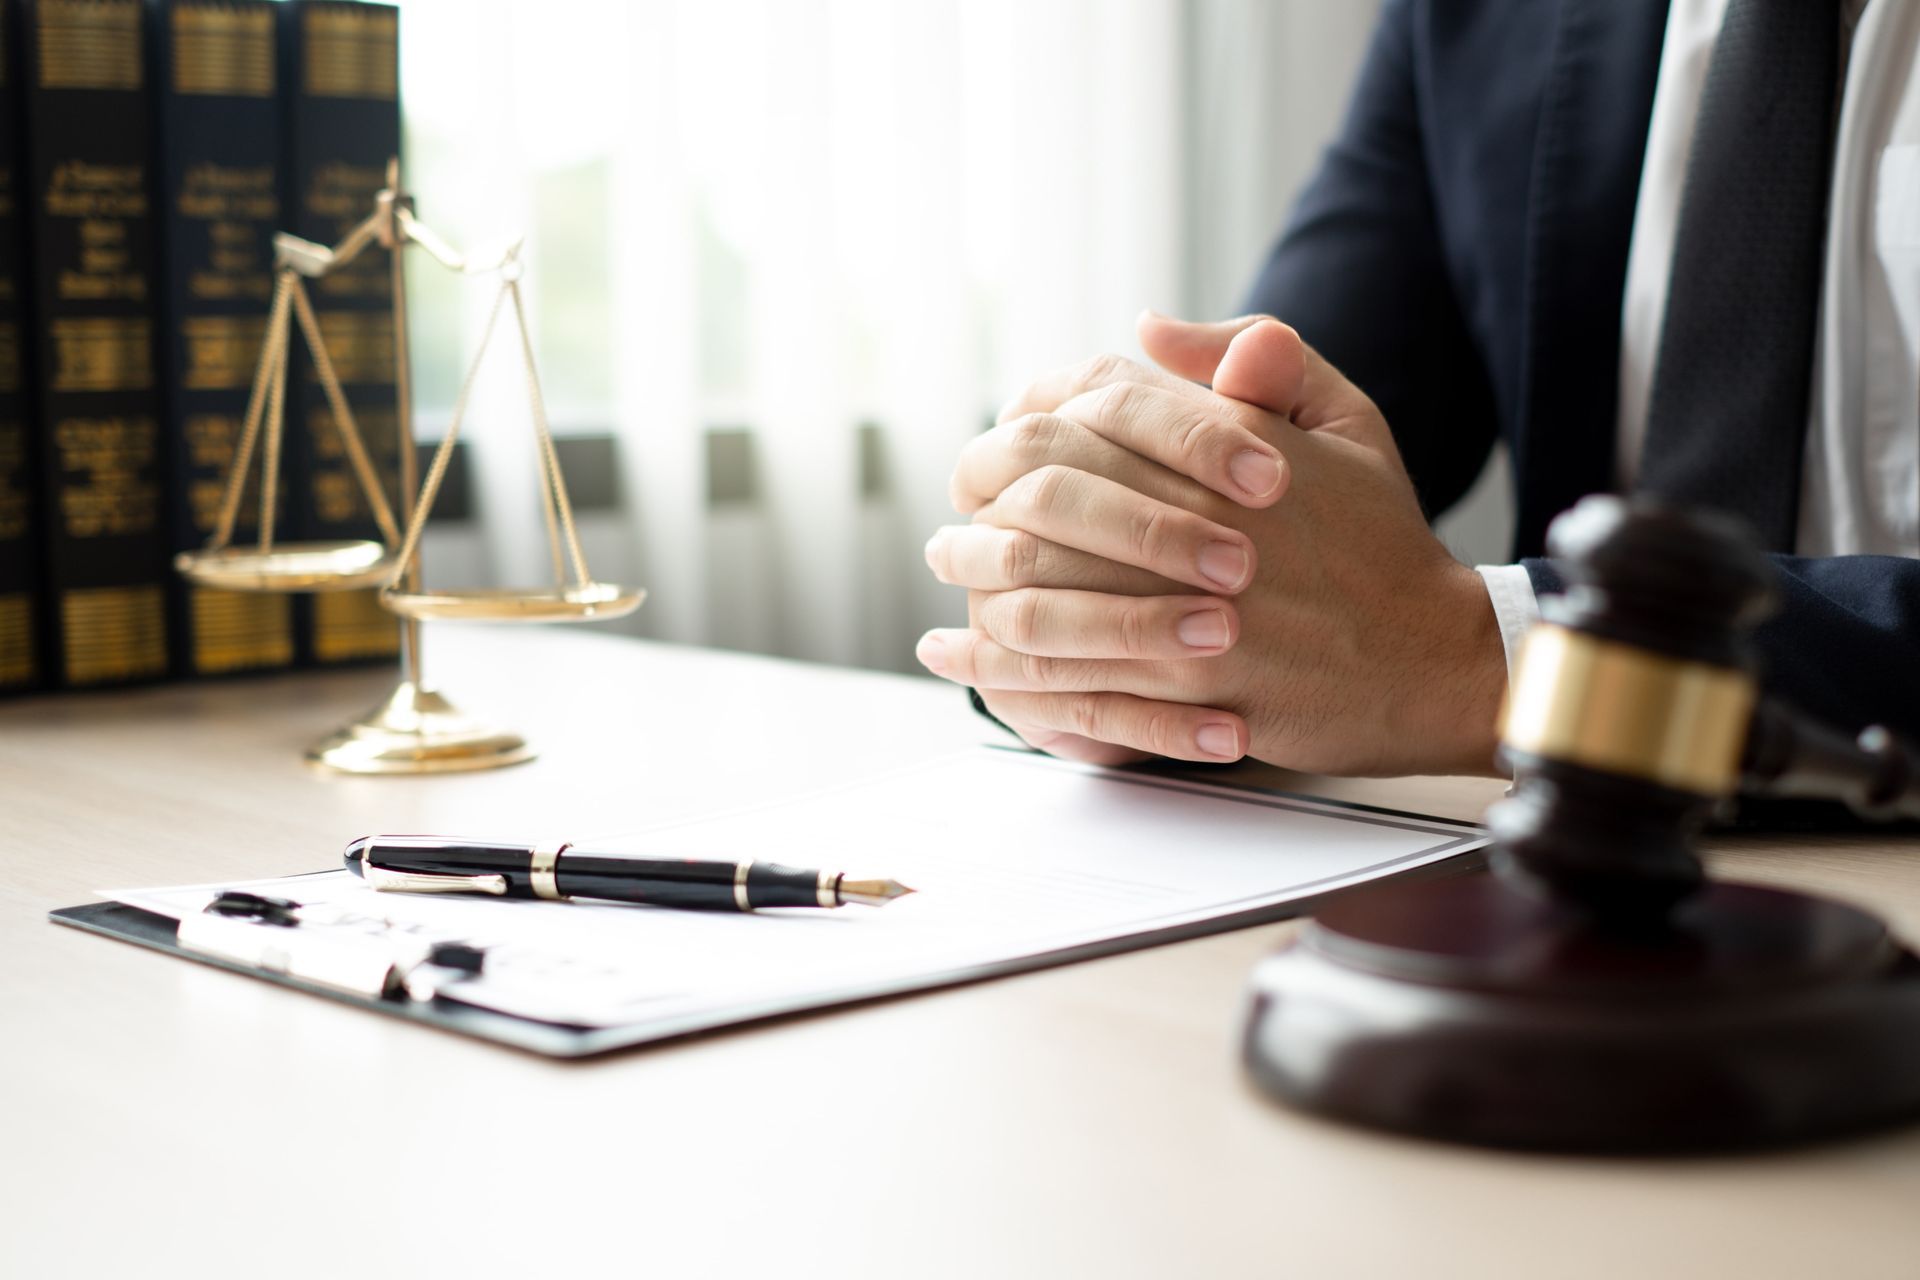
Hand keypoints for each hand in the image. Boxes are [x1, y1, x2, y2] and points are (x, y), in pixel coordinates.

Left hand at [918, 313, 1506, 776]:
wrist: (1434, 657)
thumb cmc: (1383, 539)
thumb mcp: (1345, 419)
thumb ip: (1258, 356)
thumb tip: (1148, 325)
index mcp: (1232, 449)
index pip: (1091, 413)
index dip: (1023, 431)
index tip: (992, 453)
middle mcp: (1204, 523)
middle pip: (1045, 500)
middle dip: (980, 507)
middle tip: (951, 528)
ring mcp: (1194, 610)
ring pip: (1044, 593)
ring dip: (976, 586)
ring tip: (946, 583)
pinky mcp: (1193, 687)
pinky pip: (1069, 678)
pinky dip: (1001, 670)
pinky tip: (961, 662)